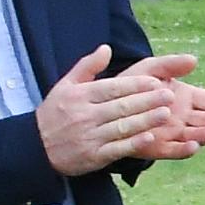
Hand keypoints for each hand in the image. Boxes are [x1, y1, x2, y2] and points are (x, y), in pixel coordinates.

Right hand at [37, 48, 195, 175]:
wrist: (35, 147)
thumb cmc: (55, 113)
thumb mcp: (65, 85)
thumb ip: (87, 67)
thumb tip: (106, 48)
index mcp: (79, 96)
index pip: (111, 88)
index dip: (135, 85)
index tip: (156, 82)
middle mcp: (84, 115)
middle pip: (120, 107)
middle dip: (147, 101)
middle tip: (169, 95)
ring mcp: (89, 137)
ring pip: (122, 127)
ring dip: (145, 121)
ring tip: (166, 113)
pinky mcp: (92, 156)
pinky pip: (116, 148)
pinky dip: (133, 143)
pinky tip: (150, 137)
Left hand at [133, 64, 204, 159]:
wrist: (105, 106)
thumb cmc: (129, 84)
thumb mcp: (150, 68)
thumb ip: (171, 65)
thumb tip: (194, 60)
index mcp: (186, 98)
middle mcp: (183, 118)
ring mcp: (172, 134)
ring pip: (194, 136)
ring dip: (204, 135)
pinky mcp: (159, 148)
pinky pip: (175, 151)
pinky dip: (185, 150)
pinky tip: (194, 146)